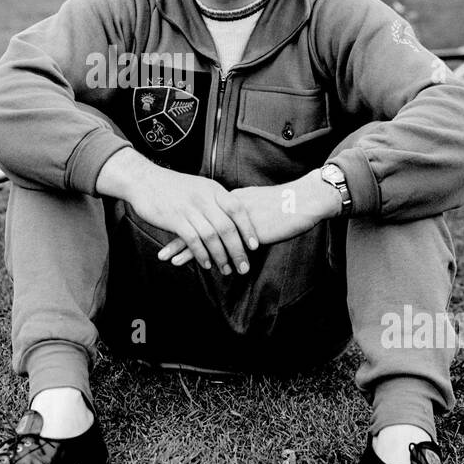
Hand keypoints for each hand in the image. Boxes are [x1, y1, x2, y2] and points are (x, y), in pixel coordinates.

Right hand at [97, 149, 257, 274]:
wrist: (144, 181)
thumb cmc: (173, 186)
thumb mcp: (199, 186)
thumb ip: (215, 199)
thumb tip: (233, 215)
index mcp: (212, 189)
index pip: (237, 209)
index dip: (248, 228)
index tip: (255, 246)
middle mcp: (203, 199)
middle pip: (227, 227)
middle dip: (238, 250)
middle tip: (244, 267)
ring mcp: (189, 209)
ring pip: (211, 237)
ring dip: (220, 257)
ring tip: (226, 269)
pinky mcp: (175, 219)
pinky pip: (193, 241)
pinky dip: (201, 255)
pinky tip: (206, 264)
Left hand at [158, 172, 343, 267]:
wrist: (305, 200)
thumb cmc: (287, 206)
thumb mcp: (259, 206)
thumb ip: (244, 215)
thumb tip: (235, 224)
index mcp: (230, 200)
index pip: (200, 211)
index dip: (182, 219)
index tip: (165, 226)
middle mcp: (227, 208)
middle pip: (194, 221)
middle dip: (174, 233)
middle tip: (158, 246)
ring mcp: (234, 219)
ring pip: (202, 233)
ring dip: (183, 247)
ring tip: (165, 258)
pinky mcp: (243, 231)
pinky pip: (217, 243)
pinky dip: (201, 252)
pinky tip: (190, 262)